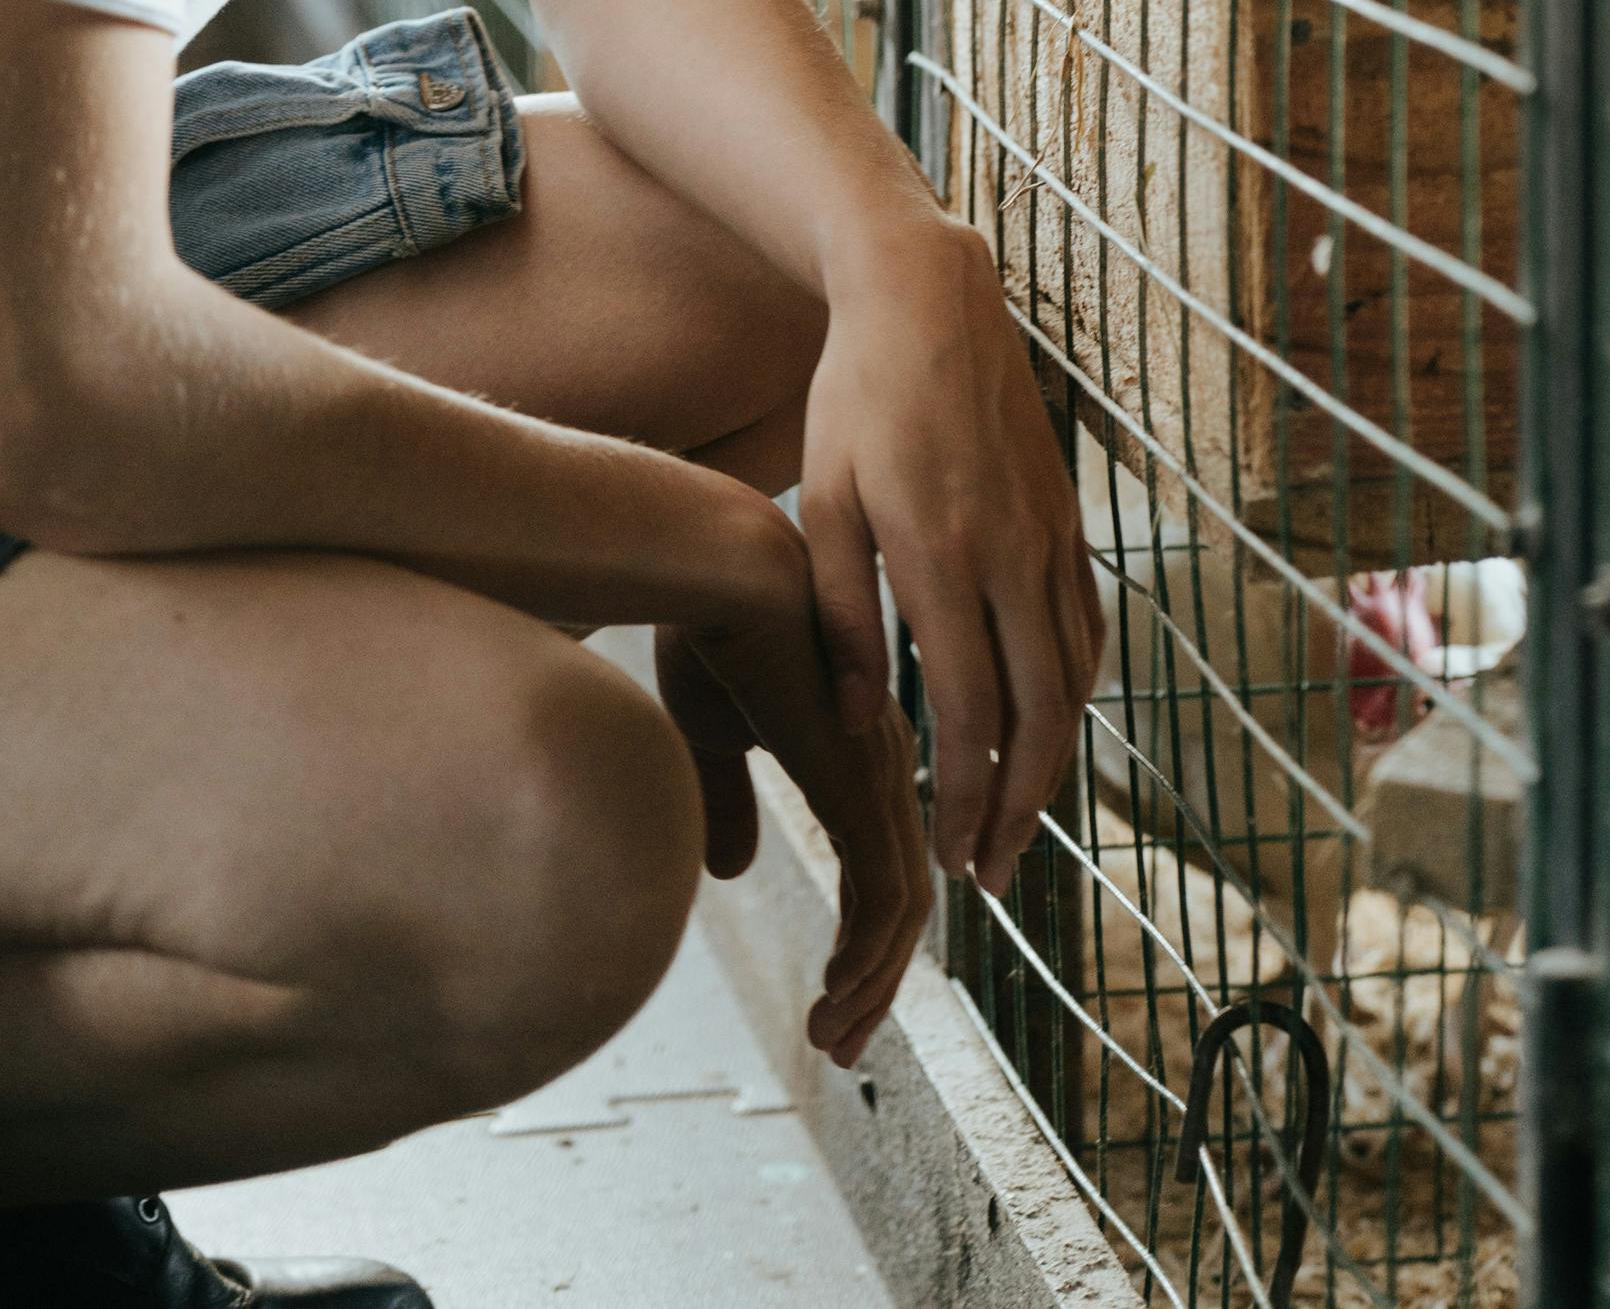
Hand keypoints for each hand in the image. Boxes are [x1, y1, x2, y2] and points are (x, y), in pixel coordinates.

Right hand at [655, 517, 929, 1068]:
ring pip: (900, 907)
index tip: (833, 1001)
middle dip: (877, 980)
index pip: (882, 865)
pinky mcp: (856, 779)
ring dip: (872, 981)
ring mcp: (875, 771)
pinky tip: (836, 988)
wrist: (713, 566)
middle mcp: (880, 764)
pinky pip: (882, 889)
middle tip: (842, 1044)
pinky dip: (869, 951)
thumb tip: (733, 872)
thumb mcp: (709, 734)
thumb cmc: (707, 629)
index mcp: (855, 750)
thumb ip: (727, 800)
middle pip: (903, 898)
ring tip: (832, 1036)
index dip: (864, 942)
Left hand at [801, 216, 1102, 896]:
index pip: (973, 710)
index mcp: (942, 554)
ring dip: (1056, 758)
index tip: (953, 857)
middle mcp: (1012, 550)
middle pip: (1042, 712)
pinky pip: (1087, 620)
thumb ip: (841, 616)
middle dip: (1024, 806)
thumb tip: (862, 723)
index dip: (970, 796)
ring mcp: (1050, 530)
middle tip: (995, 870)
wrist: (930, 298)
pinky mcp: (1067, 512)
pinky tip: (1049, 721)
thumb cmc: (855, 399)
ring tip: (1020, 817)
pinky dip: (1075, 688)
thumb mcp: (824, 502)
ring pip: (1076, 673)